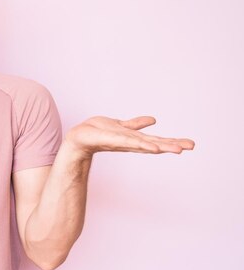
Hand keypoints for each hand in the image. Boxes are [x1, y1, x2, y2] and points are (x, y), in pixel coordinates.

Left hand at [65, 116, 194, 157]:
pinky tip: (153, 148)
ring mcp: (122, 141)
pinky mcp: (111, 139)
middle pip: (155, 144)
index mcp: (134, 139)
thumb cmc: (97, 133)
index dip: (172, 142)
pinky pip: (128, 142)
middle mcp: (130, 142)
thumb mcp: (121, 126)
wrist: (78, 138)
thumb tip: (153, 120)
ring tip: (177, 149)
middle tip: (191, 146)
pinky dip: (141, 144)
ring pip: (145, 144)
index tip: (189, 144)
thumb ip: (136, 124)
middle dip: (172, 145)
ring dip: (161, 146)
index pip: (156, 140)